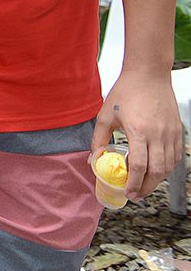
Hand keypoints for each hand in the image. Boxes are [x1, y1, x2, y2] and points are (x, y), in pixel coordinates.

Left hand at [92, 68, 182, 198]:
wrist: (149, 75)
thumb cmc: (125, 92)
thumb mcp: (106, 115)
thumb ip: (99, 139)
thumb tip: (93, 160)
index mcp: (139, 131)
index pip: (140, 166)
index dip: (134, 182)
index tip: (127, 192)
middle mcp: (158, 135)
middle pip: (157, 171)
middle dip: (146, 187)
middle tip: (136, 195)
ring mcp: (171, 133)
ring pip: (169, 166)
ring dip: (157, 180)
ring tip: (145, 186)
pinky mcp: (178, 130)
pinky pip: (176, 156)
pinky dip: (168, 168)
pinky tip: (157, 171)